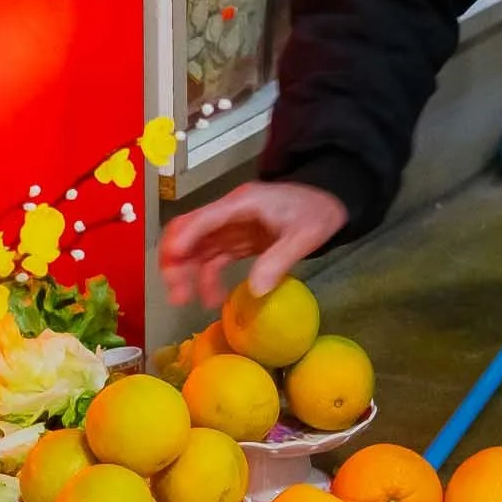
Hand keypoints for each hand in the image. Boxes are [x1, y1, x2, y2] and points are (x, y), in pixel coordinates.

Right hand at [160, 181, 347, 307]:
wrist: (330, 201)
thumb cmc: (317, 211)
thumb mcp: (304, 235)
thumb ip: (279, 260)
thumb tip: (254, 291)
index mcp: (242, 204)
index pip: (204, 219)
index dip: (184, 240)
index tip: (172, 265)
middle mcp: (230, 213)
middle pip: (190, 232)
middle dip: (175, 260)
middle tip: (175, 292)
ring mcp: (231, 227)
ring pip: (196, 247)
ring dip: (185, 272)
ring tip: (183, 300)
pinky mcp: (238, 240)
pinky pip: (214, 258)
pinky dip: (207, 277)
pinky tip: (211, 298)